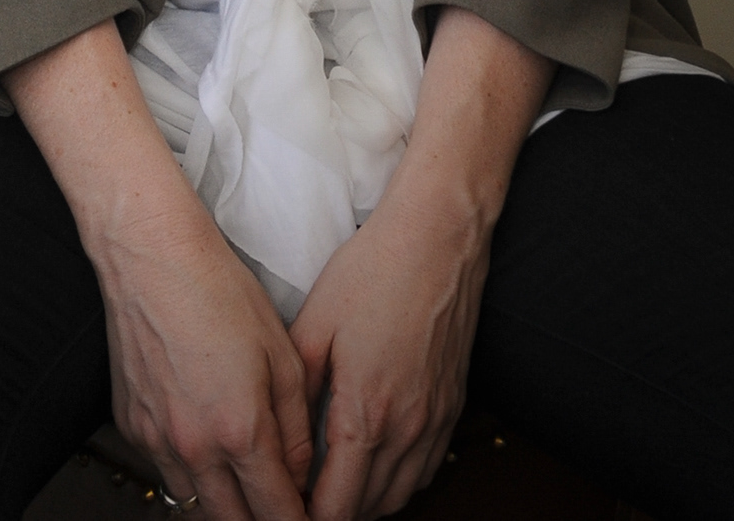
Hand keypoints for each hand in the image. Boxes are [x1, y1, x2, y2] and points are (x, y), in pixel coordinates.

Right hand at [4, 22, 310, 519]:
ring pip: (194, 505)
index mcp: (239, 430)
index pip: (276, 514)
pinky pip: (166, 471)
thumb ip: (297, 427)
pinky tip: (208, 449)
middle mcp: (194, 447)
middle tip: (281, 508)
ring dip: (224, 506)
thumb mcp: (283, 355)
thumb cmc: (218, 290)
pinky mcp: (132, 425)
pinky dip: (191, 474)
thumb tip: (303, 474)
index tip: (312, 519)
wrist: (152, 254)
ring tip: (247, 487)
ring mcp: (156, 439)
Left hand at [287, 179, 486, 518]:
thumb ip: (297, 393)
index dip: (307, 518)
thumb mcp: (314, 326)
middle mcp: (407, 429)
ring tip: (332, 489)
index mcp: (366, 413)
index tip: (285, 512)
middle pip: (369, 510)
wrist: (436, 240)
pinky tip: (374, 465)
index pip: (338, 505)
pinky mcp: (452, 408)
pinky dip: (397, 482)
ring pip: (401, 497)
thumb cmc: (372, 273)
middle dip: (333, 513)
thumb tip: (282, 437)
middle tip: (301, 501)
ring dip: (366, 503)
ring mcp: (435, 422)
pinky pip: (425, 471)